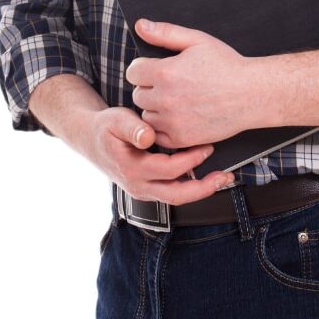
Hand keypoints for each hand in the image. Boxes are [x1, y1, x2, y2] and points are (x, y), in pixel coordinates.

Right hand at [85, 105, 234, 203]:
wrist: (92, 140)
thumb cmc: (106, 128)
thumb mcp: (115, 120)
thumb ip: (132, 128)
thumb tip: (148, 137)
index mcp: (132, 169)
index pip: (168, 170)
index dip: (190, 160)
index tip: (207, 146)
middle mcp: (139, 185)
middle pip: (177, 195)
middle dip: (204, 188)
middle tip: (225, 176)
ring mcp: (144, 189)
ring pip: (176, 197)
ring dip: (201, 189)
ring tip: (222, 178)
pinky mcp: (149, 187)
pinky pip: (173, 191)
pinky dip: (191, 185)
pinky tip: (205, 174)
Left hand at [126, 19, 250, 148]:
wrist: (251, 94)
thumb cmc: (227, 65)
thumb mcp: (197, 40)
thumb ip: (165, 33)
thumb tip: (140, 26)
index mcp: (166, 72)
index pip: (133, 72)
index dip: (144, 68)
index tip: (157, 68)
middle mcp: (165, 99)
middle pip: (137, 94)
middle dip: (149, 88)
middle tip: (171, 84)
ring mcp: (172, 121)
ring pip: (146, 115)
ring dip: (155, 108)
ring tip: (176, 100)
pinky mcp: (182, 138)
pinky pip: (158, 135)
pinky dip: (164, 127)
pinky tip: (179, 116)